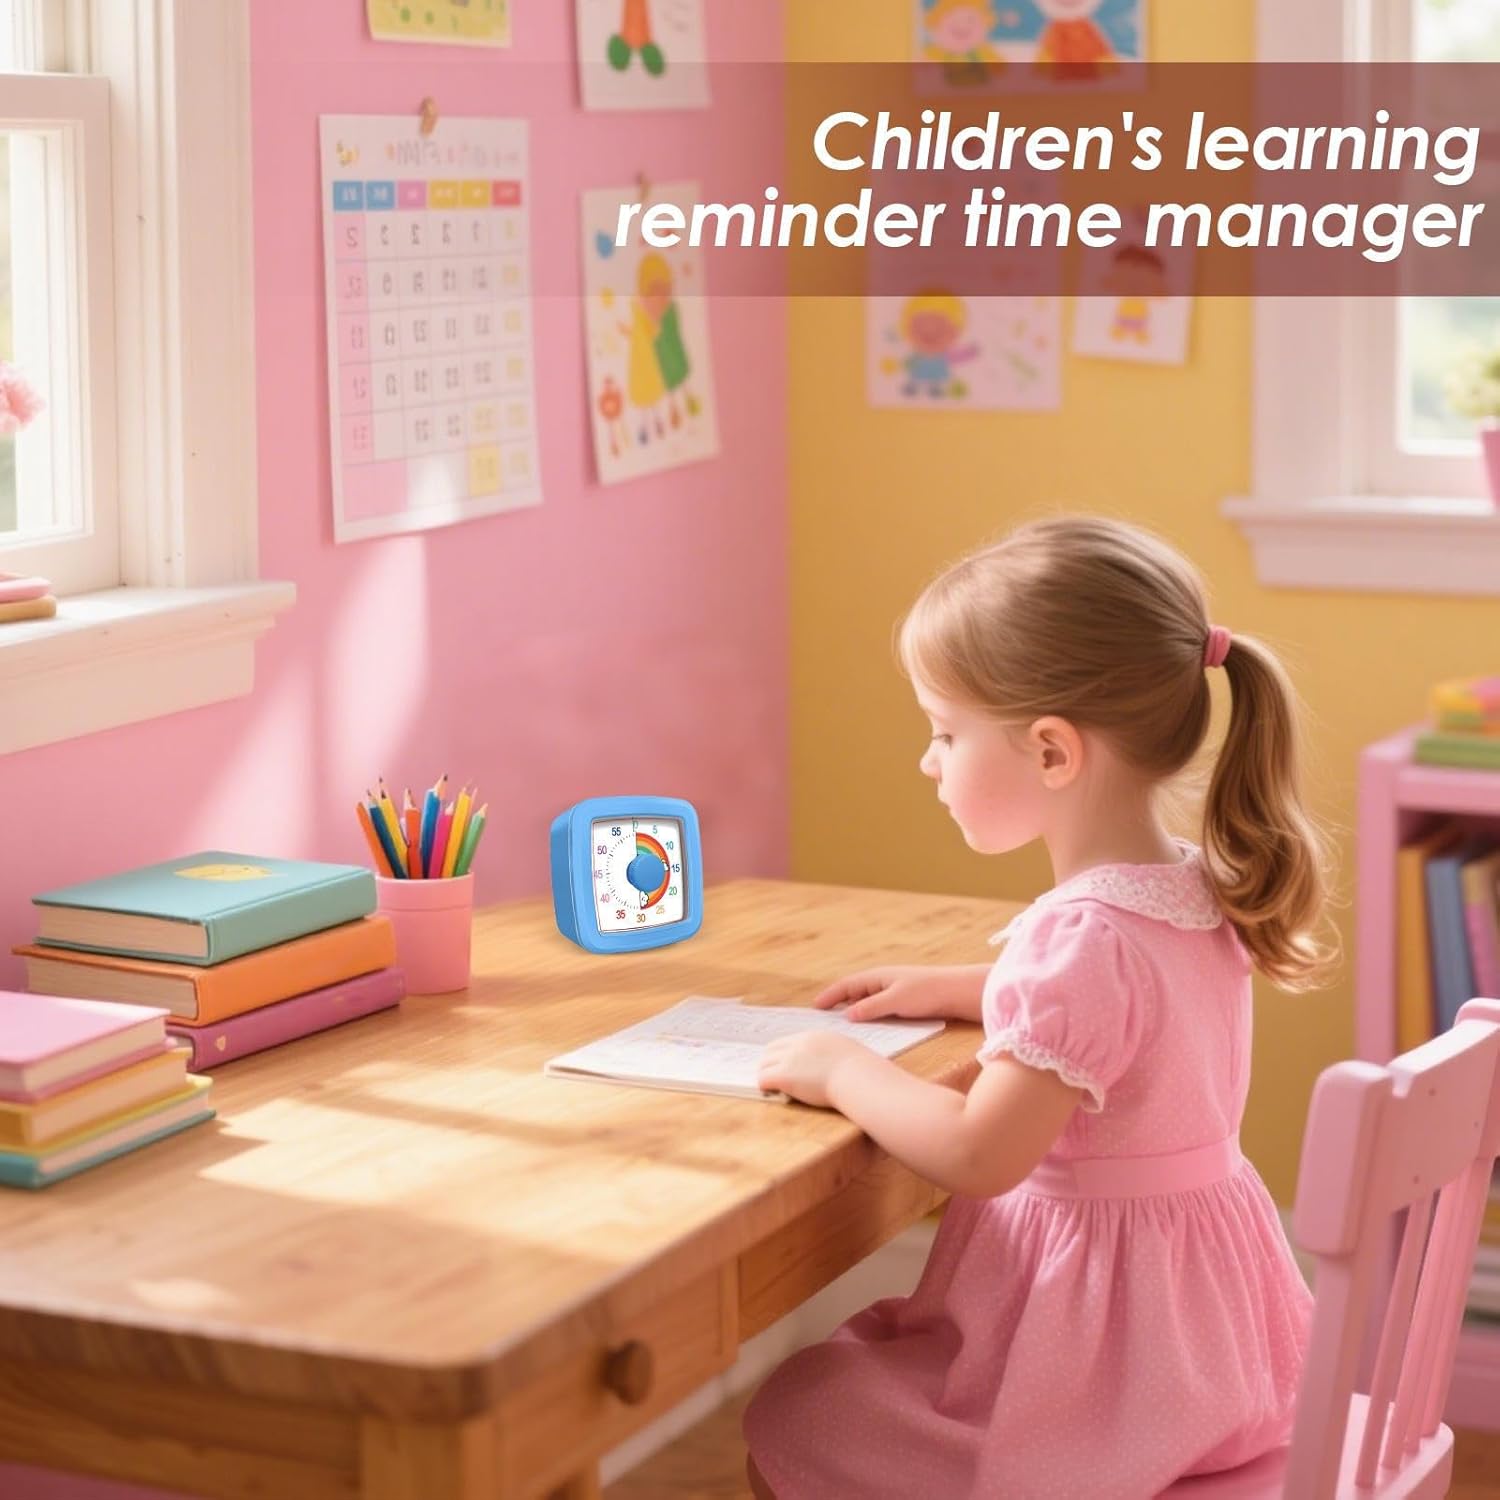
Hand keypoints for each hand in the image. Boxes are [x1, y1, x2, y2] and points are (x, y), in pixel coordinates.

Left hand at [757, 1031, 870, 1108]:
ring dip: (767, 1075)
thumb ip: (833, 1053)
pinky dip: (765, 1087)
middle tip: (773, 1077)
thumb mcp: (846, 1052)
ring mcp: (790, 1058)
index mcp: (814, 1037)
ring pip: (764, 1064)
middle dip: (770, 1063)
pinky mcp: (784, 1075)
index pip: (787, 1042)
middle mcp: (799, 1044)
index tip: (784, 1065)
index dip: (782, 1055)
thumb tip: (835, 1062)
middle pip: (771, 1050)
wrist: (857, 1077)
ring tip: (773, 1088)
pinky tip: (772, 1093)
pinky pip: (763, 1079)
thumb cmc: (861, 1071)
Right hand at [812, 965, 946, 1022]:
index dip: (829, 996)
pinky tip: (867, 1030)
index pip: (846, 985)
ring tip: (841, 1028)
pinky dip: (868, 1017)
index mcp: (877, 977)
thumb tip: (847, 1015)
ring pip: (866, 1003)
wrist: (958, 992)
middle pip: (853, 993)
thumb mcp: (896, 1001)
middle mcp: (882, 982)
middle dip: (837, 1004)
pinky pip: (878, 1009)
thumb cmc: (927, 992)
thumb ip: (871, 1008)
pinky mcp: (903, 1002)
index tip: (815, 1007)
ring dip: (853, 1012)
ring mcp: (892, 992)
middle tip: (822, 1020)